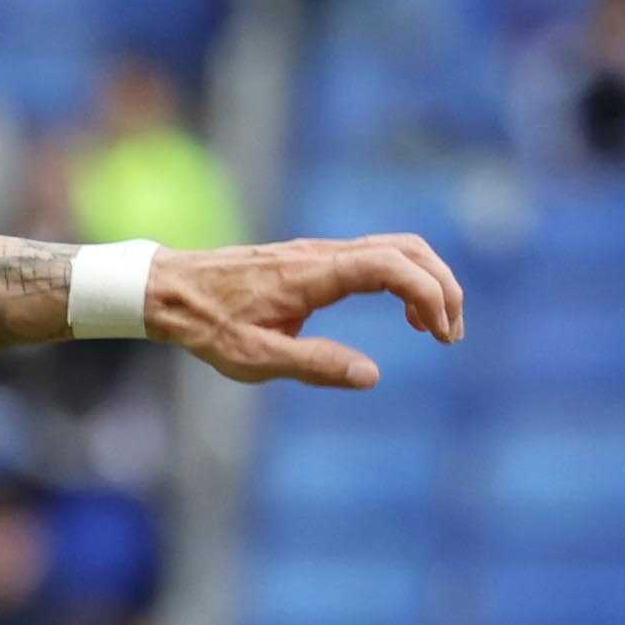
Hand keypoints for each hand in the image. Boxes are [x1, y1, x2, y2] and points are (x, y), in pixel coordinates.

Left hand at [142, 235, 468, 391]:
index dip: (427, 293)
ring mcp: (320, 252)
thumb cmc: (208, 327)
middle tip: (451, 333)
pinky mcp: (315, 258)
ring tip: (435, 328)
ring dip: (426, 281)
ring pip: (395, 248)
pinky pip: (375, 257)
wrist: (172, 291)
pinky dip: (403, 279)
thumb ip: (316, 365)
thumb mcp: (257, 359)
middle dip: (441, 285)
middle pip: (406, 248)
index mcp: (313, 275)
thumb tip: (372, 376)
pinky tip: (403, 314)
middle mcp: (322, 254)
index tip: (440, 333)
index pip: (391, 265)